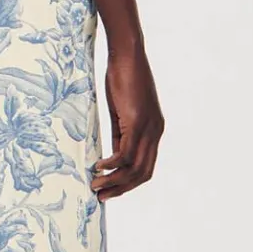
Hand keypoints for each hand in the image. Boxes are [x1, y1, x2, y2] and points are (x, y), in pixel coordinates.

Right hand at [92, 46, 163, 198]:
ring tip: (96, 186)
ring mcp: (149, 128)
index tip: (110, 190)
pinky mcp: (137, 122)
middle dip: (122, 188)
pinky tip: (98, 167)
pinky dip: (112, 165)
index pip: (146, 167)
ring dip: (114, 181)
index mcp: (154, 131)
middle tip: (101, 196)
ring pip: (134, 167)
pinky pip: (126, 153)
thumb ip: (121, 135)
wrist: (128, 55)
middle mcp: (156, 132)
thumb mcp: (121, 113)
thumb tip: (113, 157)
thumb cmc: (122, 78)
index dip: (129, 183)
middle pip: (143, 173)